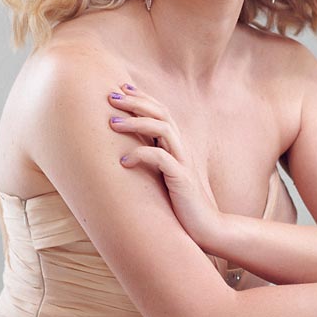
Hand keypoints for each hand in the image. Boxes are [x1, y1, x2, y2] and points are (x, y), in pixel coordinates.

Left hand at [107, 84, 227, 249]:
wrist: (206, 228)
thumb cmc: (180, 204)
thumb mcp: (162, 177)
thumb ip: (151, 160)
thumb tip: (123, 152)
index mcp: (177, 145)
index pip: (161, 111)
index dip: (142, 97)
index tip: (121, 88)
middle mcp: (182, 148)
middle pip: (161, 113)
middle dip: (136, 102)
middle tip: (111, 98)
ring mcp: (183, 162)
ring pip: (162, 129)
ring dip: (136, 123)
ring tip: (112, 124)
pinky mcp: (182, 180)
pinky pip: (161, 159)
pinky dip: (141, 155)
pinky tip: (123, 162)